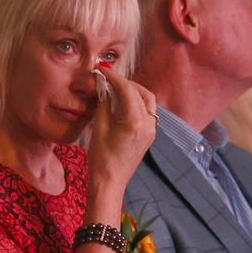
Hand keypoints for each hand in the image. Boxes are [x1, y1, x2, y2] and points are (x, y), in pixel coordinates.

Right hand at [85, 62, 156, 190]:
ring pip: (148, 100)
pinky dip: (137, 102)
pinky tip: (123, 102)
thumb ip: (104, 103)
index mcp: (135, 121)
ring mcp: (151, 130)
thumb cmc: (101, 158)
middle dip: (125, 82)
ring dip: (134, 91)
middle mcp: (148, 124)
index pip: (127, 89)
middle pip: (141, 92)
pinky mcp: (149, 135)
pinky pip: (148, 111)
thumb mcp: (99, 127)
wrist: (110, 182)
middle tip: (108, 78)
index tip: (102, 70)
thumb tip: (104, 86)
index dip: (114, 77)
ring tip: (116, 88)